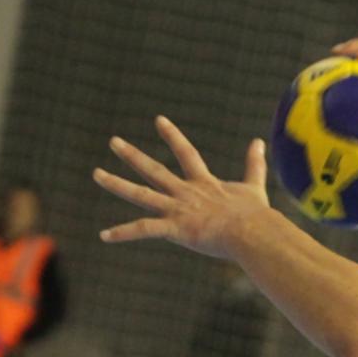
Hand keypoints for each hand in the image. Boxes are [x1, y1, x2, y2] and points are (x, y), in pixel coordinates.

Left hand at [94, 116, 268, 257]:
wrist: (253, 232)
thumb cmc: (256, 215)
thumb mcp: (254, 187)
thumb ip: (254, 164)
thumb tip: (260, 141)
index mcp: (204, 184)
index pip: (186, 153)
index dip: (172, 136)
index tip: (159, 120)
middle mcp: (186, 193)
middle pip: (153, 170)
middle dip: (132, 155)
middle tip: (113, 142)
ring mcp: (178, 210)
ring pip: (140, 194)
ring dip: (116, 184)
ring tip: (97, 174)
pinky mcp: (175, 229)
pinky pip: (144, 230)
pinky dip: (123, 233)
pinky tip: (104, 236)